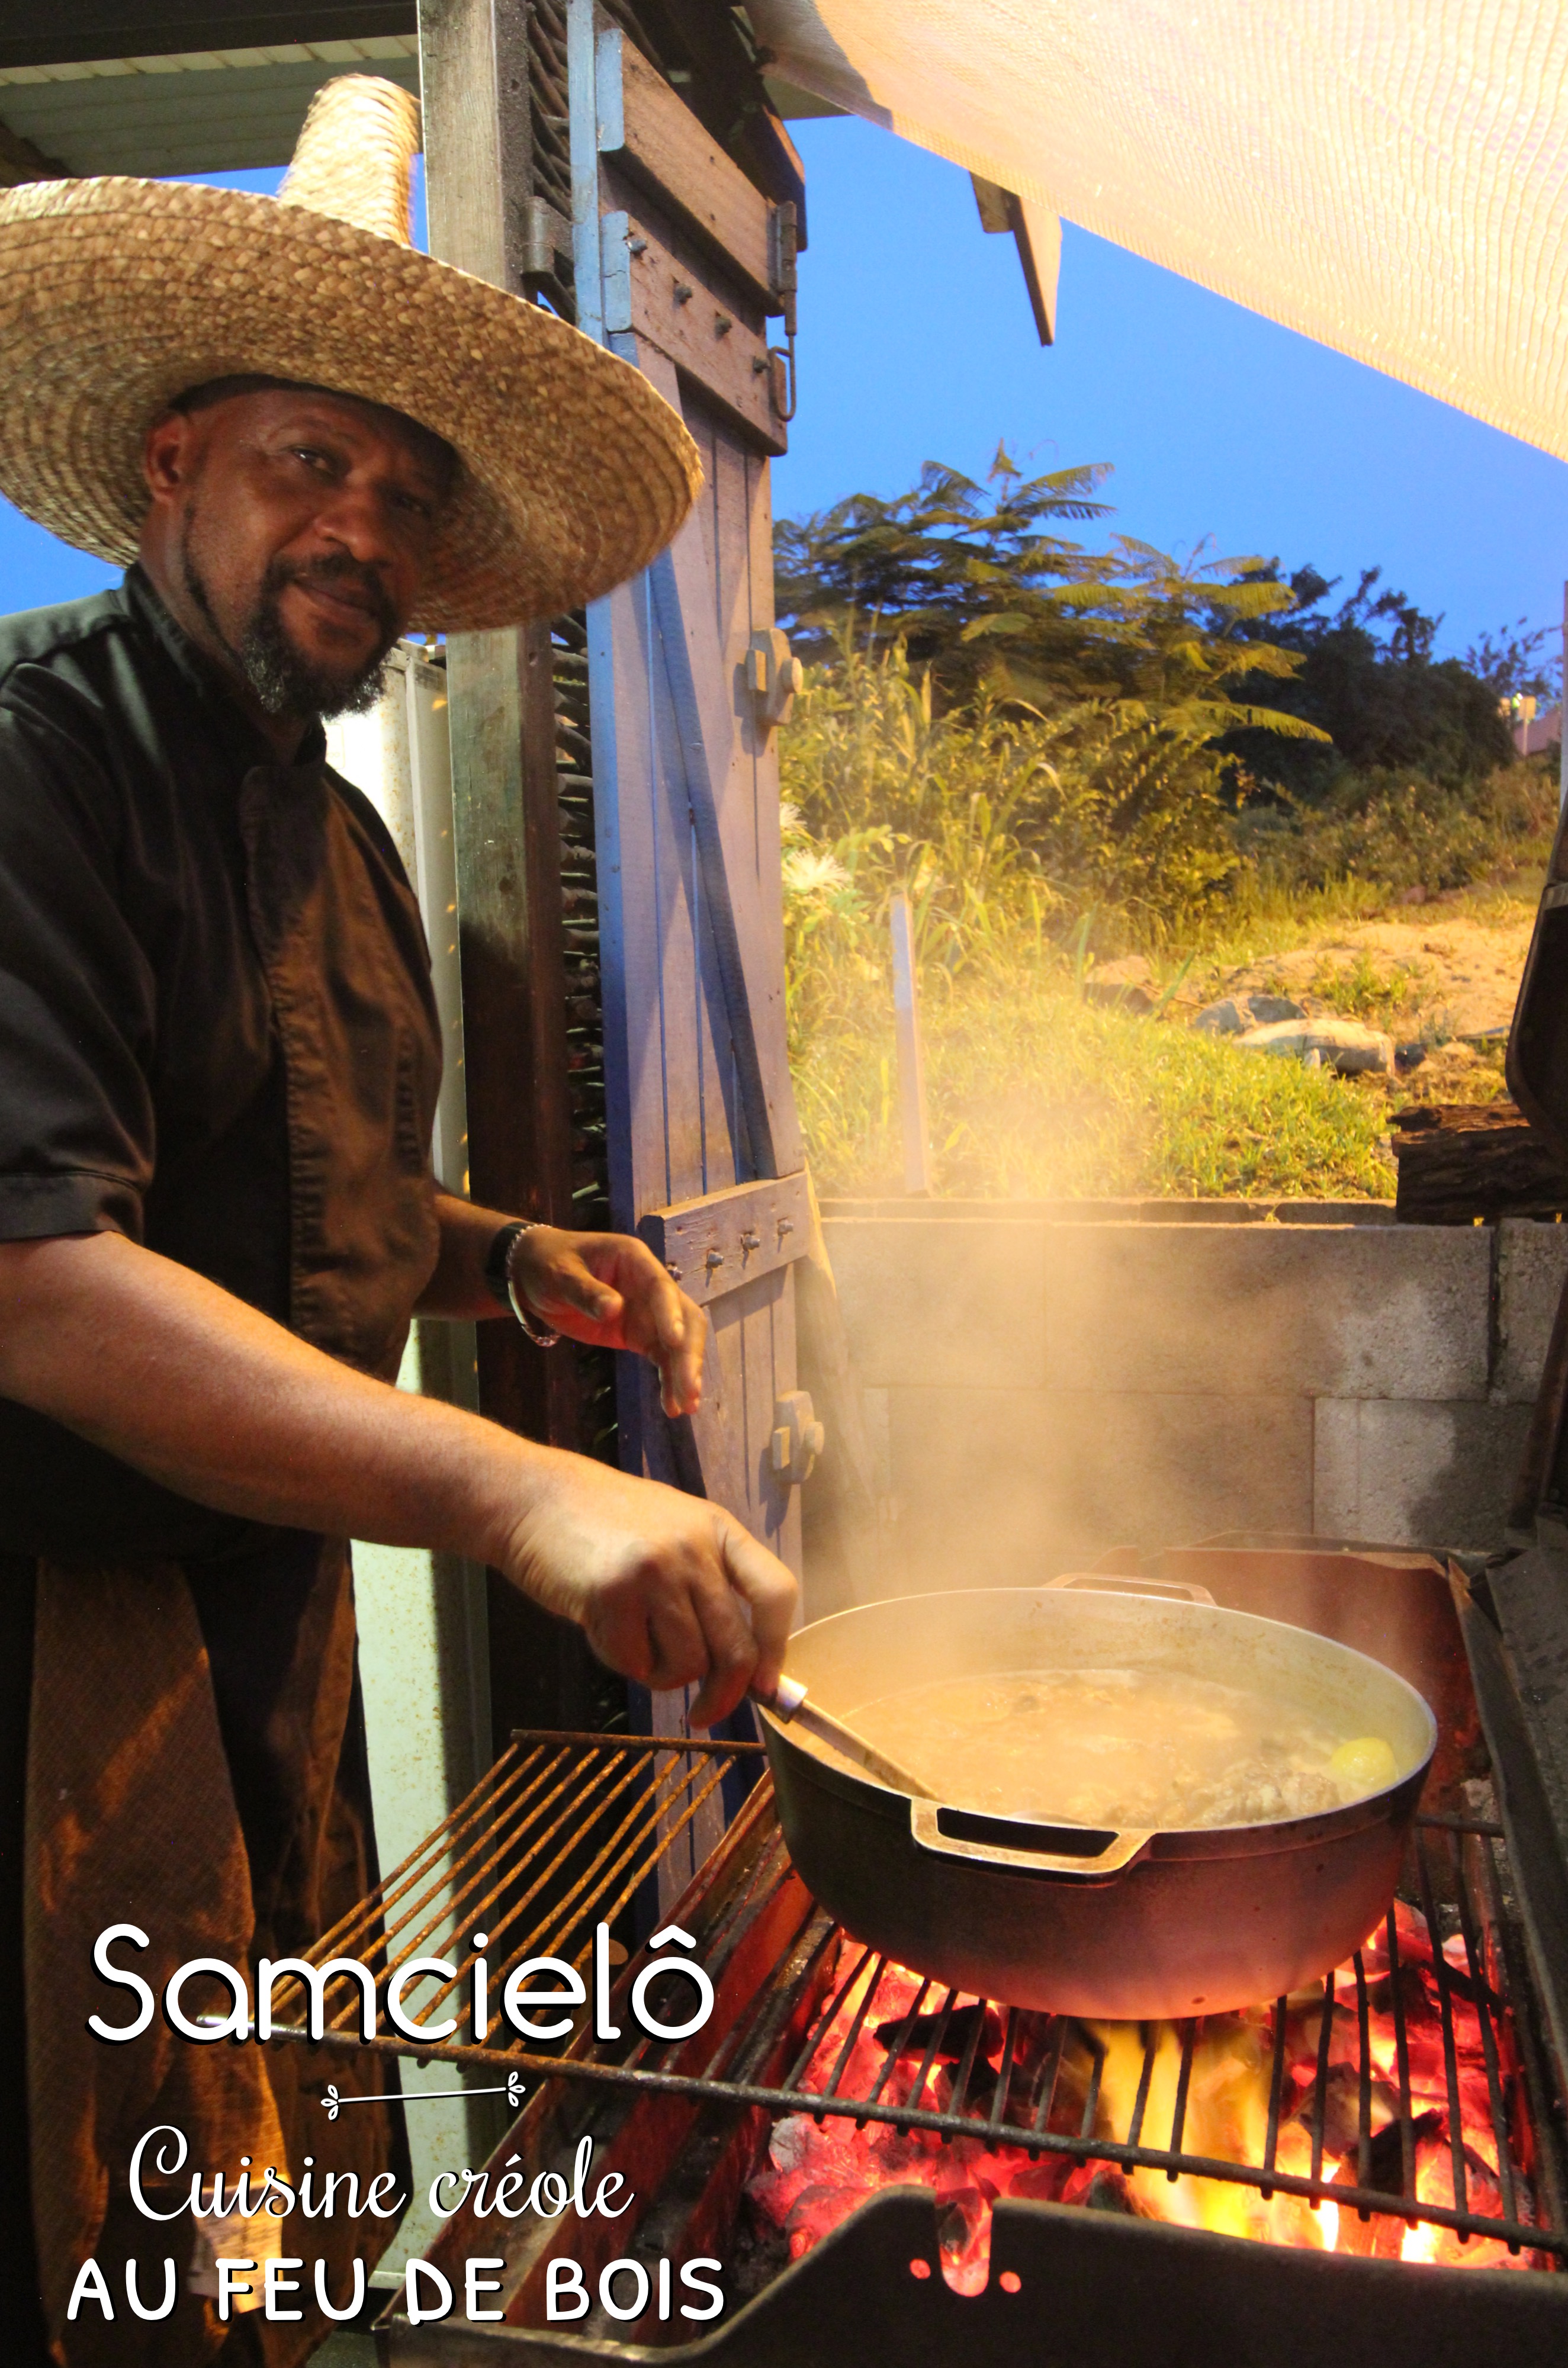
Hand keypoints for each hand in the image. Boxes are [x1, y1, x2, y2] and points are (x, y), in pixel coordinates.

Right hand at [502, 1449, 796, 1723]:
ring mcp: (656, 1569)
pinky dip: (620, 1661)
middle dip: (724, 1695)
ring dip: (662, 1675)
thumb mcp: (673, 1530)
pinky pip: (635, 1663)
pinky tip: (601, 1627)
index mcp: (718, 1528)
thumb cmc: (604, 1522)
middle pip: (736, 1648)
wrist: (533, 1497)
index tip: (766, 1688)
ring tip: (633, 1643)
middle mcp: (695, 1546)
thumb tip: (744, 1666)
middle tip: (703, 1715)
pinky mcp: (613, 1593)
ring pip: (688, 1665)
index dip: (777, 1650)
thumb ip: (708, 1581)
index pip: (775, 1593)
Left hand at [508, 1226, 705, 1416]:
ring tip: (685, 1407)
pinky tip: (672, 1406)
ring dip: (684, 1373)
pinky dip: (668, 1380)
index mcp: (634, 1260)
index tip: (675, 1341)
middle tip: (689, 1389)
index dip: (671, 1314)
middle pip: (683, 1318)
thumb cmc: (549, 1264)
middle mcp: (650, 1286)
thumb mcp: (561, 1275)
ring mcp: (647, 1311)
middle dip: (688, 1354)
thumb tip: (615, 1310)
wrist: (536, 1273)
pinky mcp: (638, 1334)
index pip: (661, 1288)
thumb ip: (587, 1292)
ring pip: (678, 1343)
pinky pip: (660, 1358)